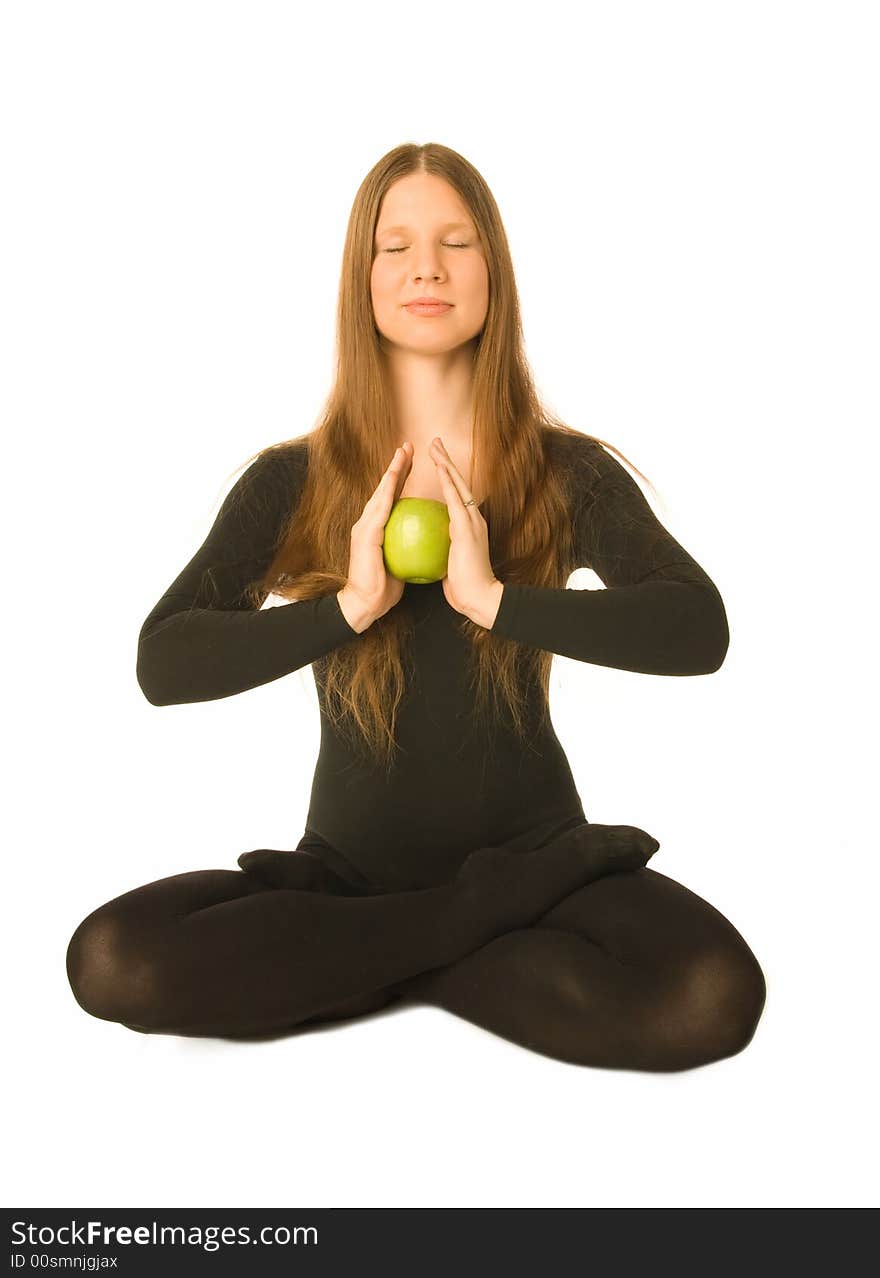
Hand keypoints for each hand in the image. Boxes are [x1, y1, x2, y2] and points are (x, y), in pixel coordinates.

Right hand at [340, 442, 413, 630]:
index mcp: (378, 528)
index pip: (392, 497)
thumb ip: (408, 547)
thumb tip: (426, 540)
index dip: (402, 478)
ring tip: (402, 454)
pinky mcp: (365, 534)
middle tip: (407, 446)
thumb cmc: (384, 589)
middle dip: (396, 466)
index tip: (412, 460)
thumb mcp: (401, 562)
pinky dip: (387, 492)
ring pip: (381, 493)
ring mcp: (364, 527)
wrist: (366, 604)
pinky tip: (396, 479)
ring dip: (391, 472)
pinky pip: (380, 509)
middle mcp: (368, 523)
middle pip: (385, 489)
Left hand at [430, 437, 503, 626]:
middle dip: (445, 462)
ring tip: (435, 447)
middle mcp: (472, 519)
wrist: (479, 598)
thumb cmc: (465, 588)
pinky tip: (438, 467)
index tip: (436, 464)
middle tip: (435, 443)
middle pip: (458, 484)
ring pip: (457, 485)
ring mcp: (472, 521)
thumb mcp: (451, 565)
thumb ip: (444, 552)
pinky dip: (447, 481)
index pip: (455, 497)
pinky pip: (455, 498)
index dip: (446, 479)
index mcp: (468, 527)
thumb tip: (430, 549)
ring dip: (445, 464)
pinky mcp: (466, 526)